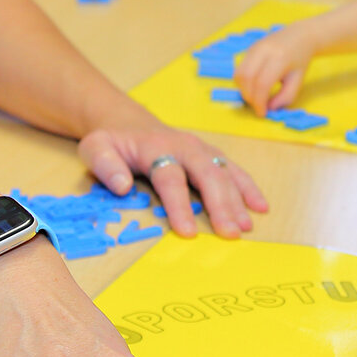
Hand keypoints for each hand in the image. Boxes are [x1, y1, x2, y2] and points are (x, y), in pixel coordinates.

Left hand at [77, 126, 267, 236]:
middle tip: (230, 233)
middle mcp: (185, 147)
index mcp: (157, 148)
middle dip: (220, 205)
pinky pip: (233, 170)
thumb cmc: (113, 142)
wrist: (129, 123)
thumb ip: (105, 164)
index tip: (188, 231)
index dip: (180, 205)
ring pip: (224, 173)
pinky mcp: (211, 155)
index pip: (171, 178)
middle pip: (207, 175)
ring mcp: (201, 150)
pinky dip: (248, 187)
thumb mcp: (96, 147)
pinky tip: (260, 206)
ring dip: (238, 200)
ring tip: (246, 226)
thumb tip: (121, 185)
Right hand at [234, 26, 315, 113]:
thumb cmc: (300, 60)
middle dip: (249, 97)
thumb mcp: (298, 80)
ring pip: (239, 74)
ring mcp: (254, 48)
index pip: (262, 84)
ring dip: (244, 90)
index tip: (262, 113)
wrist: (300, 36)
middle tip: (258, 106)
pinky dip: (243, 83)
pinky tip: (254, 87)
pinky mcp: (249, 49)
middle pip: (246, 79)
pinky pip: (240, 69)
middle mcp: (263, 50)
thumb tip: (269, 108)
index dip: (259, 102)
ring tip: (256, 97)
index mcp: (279, 58)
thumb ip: (285, 97)